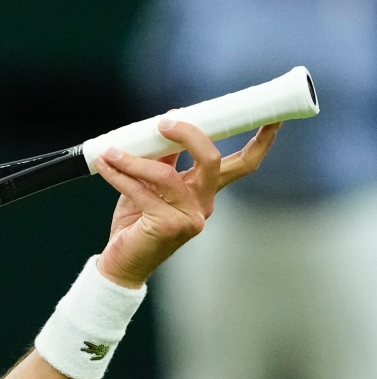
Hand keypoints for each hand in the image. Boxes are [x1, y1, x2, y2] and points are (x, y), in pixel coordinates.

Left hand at [92, 120, 280, 287]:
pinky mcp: (168, 226)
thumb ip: (161, 158)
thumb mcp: (150, 184)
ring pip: (166, 174)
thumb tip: (167, 124)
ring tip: (111, 152)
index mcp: (206, 191)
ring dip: (134, 159)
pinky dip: (119, 175)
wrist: (122, 262)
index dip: (260, 141)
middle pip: (211, 160)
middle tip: (164, 122)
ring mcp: (189, 217)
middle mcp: (204, 204)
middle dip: (190, 134)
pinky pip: (141, 191)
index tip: (272, 117)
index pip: (241, 164)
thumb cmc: (137, 223)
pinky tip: (105, 165)